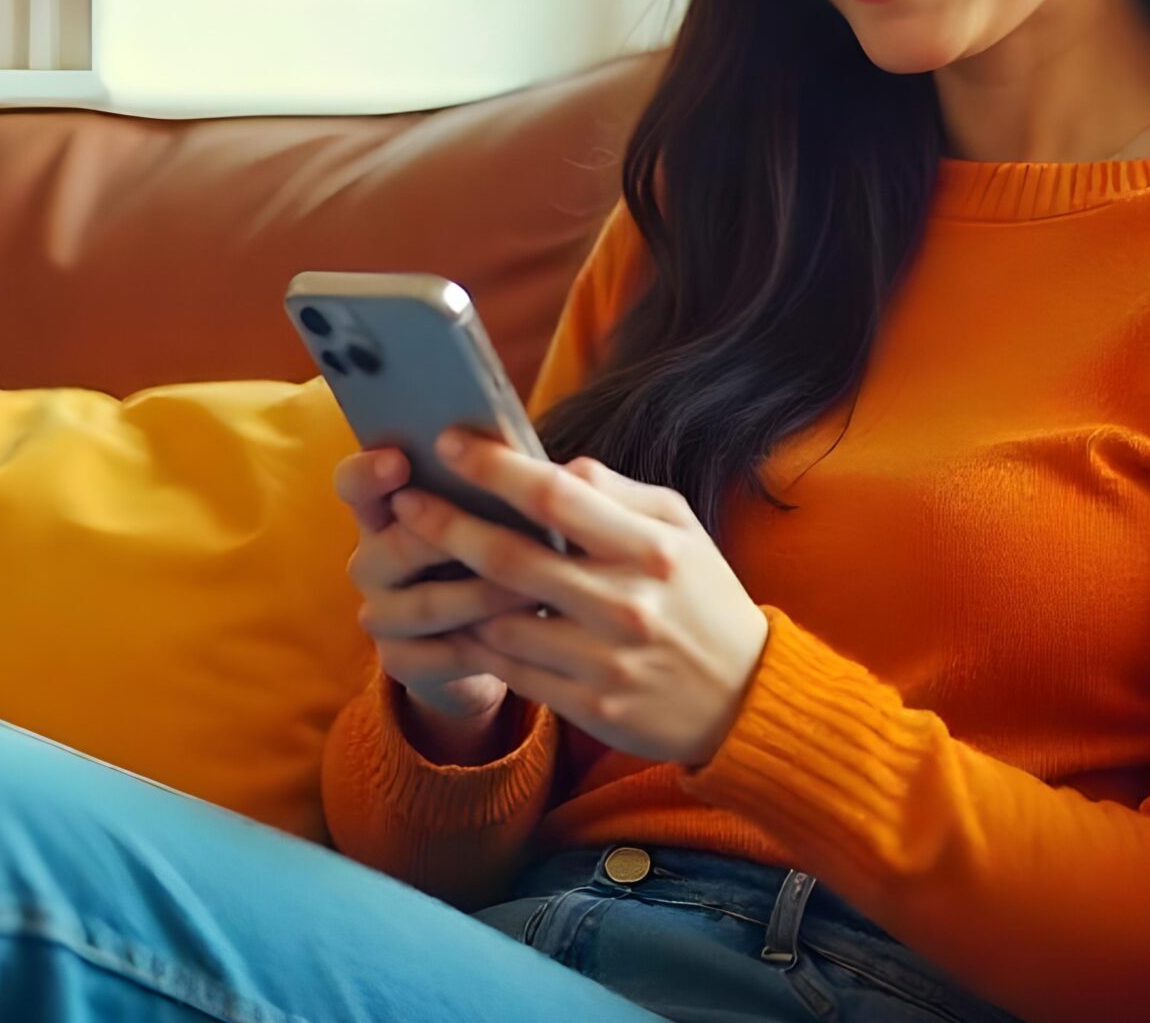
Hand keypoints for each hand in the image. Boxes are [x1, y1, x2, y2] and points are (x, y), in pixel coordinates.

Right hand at [332, 443, 542, 727]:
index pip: (353, 483)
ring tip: (535, 588)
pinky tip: (524, 634)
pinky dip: (486, 644)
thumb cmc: (495, 553)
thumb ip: (500, 487)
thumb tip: (552, 462)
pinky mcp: (400, 661)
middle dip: (453, 538)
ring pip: (426, 604)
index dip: (368, 471)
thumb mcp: (493, 516)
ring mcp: (380, 614)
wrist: (486, 640)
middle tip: (505, 531)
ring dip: (483, 595)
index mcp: (385, 510)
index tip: (399, 461)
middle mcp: (370, 560)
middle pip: (394, 546)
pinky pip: (442, 654)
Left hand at [388, 428, 771, 767]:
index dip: (495, 467)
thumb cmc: (702, 596)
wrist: (744, 697)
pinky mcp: (590, 707)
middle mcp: (626, 604)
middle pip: (511, 558)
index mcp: (650, 548)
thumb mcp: (679, 528)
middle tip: (405, 501)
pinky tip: (459, 619)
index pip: (556, 496)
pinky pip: (511, 671)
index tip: (450, 443)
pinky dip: (477, 642)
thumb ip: (615, 492)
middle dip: (446, 524)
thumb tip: (549, 466)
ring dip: (454, 590)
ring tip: (427, 562)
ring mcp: (605, 661)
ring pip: (499, 620)